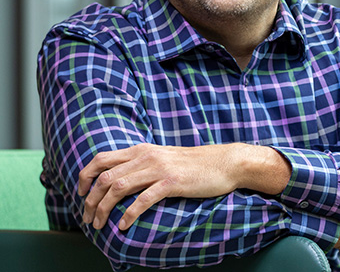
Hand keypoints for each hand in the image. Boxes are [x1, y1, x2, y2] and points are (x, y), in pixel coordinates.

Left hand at [78, 143, 290, 230]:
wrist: (222, 162)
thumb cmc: (192, 163)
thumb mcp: (162, 157)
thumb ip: (142, 163)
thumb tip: (120, 178)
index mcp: (141, 150)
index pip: (102, 159)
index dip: (85, 176)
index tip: (80, 194)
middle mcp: (146, 156)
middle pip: (105, 176)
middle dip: (89, 199)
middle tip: (86, 217)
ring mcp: (159, 169)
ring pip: (118, 188)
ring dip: (103, 209)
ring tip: (99, 225)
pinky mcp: (172, 182)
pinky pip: (143, 199)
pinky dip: (129, 214)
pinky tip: (124, 226)